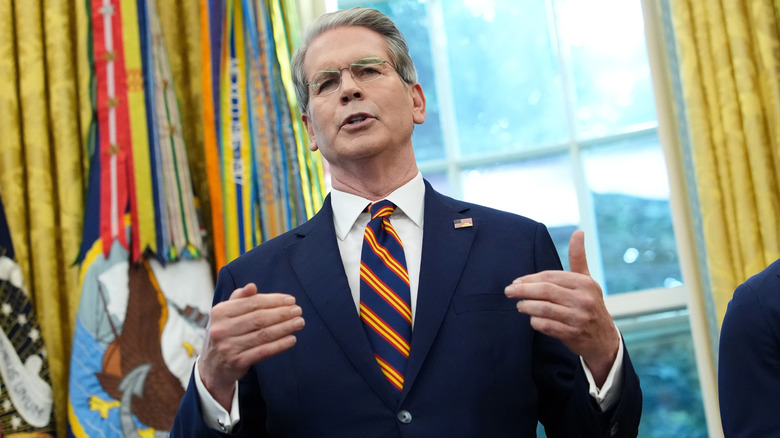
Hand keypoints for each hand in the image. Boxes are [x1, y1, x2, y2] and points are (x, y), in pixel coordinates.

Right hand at [198, 283, 304, 408]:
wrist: (212, 366)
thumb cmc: (225, 333)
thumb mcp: (226, 314)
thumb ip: (239, 299)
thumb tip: (252, 286)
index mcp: (220, 312)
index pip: (252, 303)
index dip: (274, 300)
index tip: (291, 300)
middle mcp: (222, 329)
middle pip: (259, 318)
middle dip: (282, 313)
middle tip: (298, 310)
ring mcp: (229, 346)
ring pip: (263, 334)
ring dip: (285, 327)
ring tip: (299, 322)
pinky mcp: (237, 362)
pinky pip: (263, 351)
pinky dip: (279, 345)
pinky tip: (292, 339)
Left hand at [504, 230, 618, 385]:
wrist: (604, 339)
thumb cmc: (589, 304)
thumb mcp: (587, 280)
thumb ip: (578, 257)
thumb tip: (578, 232)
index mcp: (584, 283)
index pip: (550, 277)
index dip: (530, 278)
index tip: (516, 281)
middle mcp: (583, 299)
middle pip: (545, 291)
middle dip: (523, 290)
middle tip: (509, 291)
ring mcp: (579, 318)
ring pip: (543, 309)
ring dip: (526, 306)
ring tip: (519, 305)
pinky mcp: (573, 334)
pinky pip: (547, 326)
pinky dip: (535, 322)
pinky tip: (532, 319)